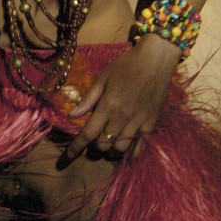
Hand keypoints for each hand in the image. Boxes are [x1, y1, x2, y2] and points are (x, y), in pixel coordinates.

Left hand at [61, 34, 180, 164]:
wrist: (155, 60)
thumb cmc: (126, 65)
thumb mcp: (103, 77)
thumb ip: (88, 98)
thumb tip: (72, 115)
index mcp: (107, 105)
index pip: (88, 134)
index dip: (75, 149)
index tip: (65, 160)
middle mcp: (122, 117)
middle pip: (103, 144)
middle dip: (95, 147)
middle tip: (94, 141)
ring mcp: (138, 122)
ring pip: (121, 148)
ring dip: (111, 151)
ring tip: (109, 146)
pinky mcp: (151, 123)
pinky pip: (141, 146)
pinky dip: (133, 155)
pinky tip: (128, 156)